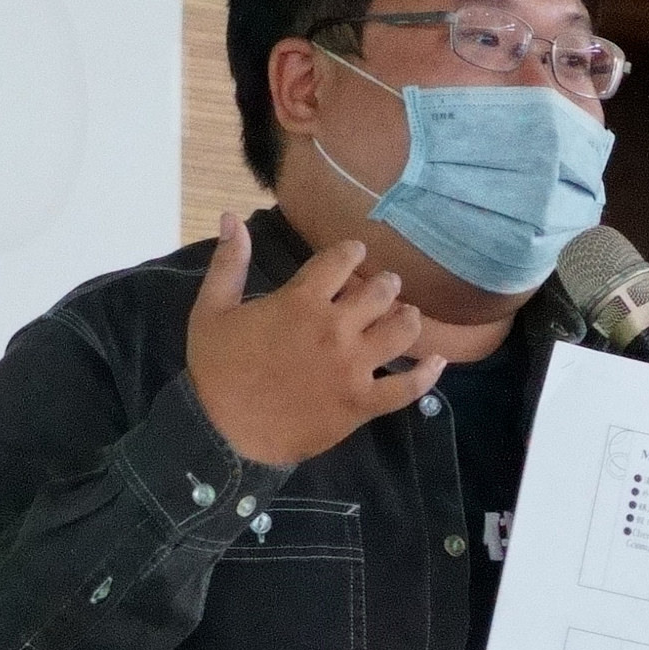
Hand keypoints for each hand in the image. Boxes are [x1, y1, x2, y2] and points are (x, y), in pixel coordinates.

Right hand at [187, 212, 443, 466]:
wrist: (223, 433)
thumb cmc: (215, 371)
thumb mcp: (211, 310)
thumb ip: (228, 262)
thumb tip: (232, 216)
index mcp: (301, 301)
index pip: (341, 260)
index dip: (352, 252)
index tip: (355, 254)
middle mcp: (335, 329)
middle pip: (379, 292)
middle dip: (384, 283)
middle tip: (385, 286)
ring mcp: (353, 368)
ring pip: (401, 331)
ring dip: (407, 318)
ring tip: (406, 316)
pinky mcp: (362, 404)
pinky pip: (407, 388)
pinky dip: (427, 375)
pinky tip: (437, 361)